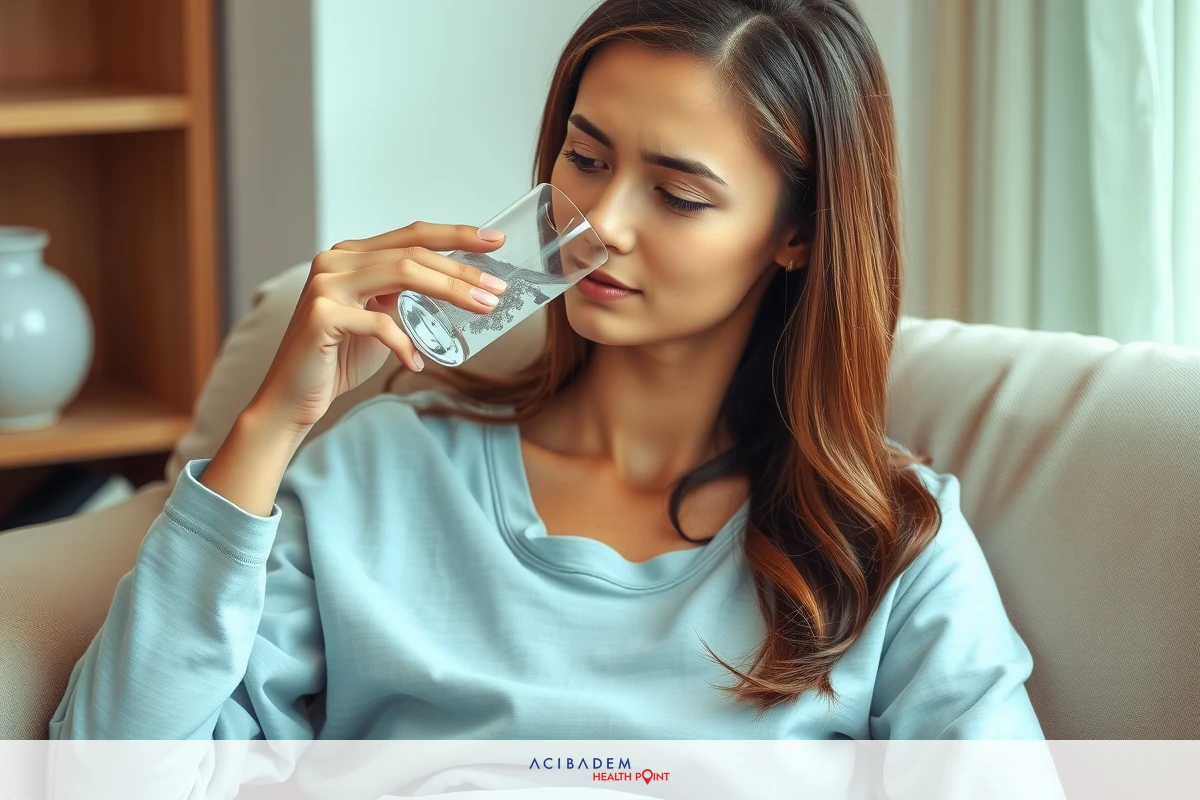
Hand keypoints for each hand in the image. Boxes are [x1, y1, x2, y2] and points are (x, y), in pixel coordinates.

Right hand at [246, 222, 508, 434]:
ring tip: (484, 309)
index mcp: (350, 255)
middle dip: (462, 270)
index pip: (411, 235)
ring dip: (451, 292)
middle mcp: (335, 260)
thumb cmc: (338, 358)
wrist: (292, 396)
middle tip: (498, 288)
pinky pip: (381, 324)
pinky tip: (418, 363)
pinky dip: (407, 344)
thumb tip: (457, 287)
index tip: (495, 240)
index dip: (455, 235)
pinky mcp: (322, 315)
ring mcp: (326, 284)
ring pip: (402, 275)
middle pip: (413, 253)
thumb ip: (405, 297)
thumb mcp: (380, 318)